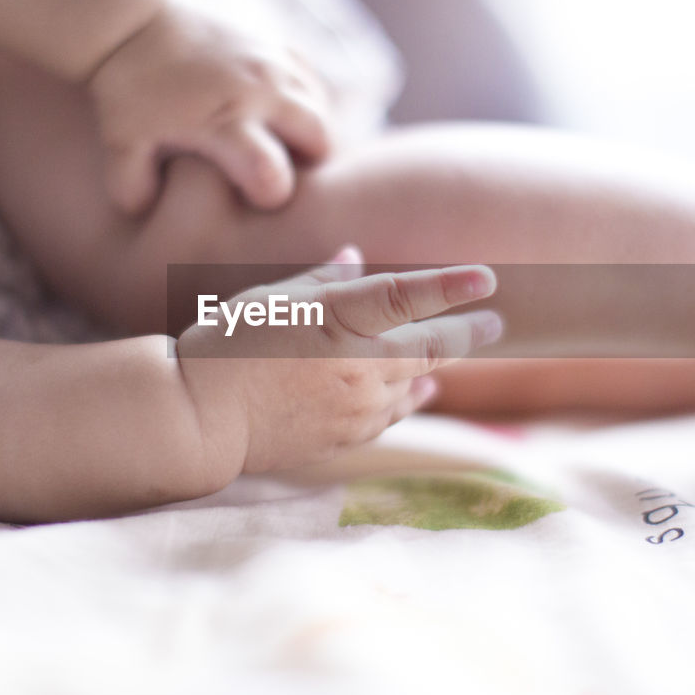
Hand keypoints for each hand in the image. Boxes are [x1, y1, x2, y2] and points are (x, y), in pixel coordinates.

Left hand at [87, 0, 332, 215]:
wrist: (135, 18)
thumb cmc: (129, 87)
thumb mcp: (119, 141)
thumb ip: (132, 186)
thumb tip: (150, 211)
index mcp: (224, 121)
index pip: (273, 175)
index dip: (270, 195)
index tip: (252, 194)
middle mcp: (259, 90)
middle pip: (319, 138)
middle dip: (307, 163)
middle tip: (278, 170)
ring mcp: (272, 61)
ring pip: (319, 107)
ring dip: (308, 132)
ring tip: (280, 145)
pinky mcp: (275, 42)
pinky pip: (310, 78)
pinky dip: (304, 101)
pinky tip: (277, 113)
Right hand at [176, 247, 502, 475]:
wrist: (197, 418)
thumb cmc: (224, 345)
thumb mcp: (270, 297)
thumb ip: (322, 280)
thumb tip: (355, 258)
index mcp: (336, 320)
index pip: (406, 296)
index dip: (451, 285)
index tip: (488, 277)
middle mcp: (356, 365)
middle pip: (429, 346)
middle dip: (468, 332)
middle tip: (496, 323)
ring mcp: (355, 405)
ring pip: (415, 382)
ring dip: (439, 364)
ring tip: (460, 352)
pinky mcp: (345, 436)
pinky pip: (392, 413)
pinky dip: (411, 397)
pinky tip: (423, 390)